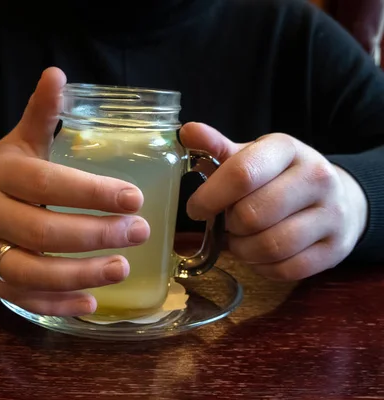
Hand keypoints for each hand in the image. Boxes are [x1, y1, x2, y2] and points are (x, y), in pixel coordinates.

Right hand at [0, 67, 149, 315]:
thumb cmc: (3, 175)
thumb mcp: (19, 141)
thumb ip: (41, 113)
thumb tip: (57, 73)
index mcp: (1, 174)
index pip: (47, 184)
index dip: (91, 193)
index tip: (135, 198)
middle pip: (43, 232)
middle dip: (96, 235)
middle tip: (141, 232)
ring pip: (33, 272)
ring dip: (81, 274)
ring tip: (123, 267)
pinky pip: (24, 298)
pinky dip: (58, 304)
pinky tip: (92, 303)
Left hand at [180, 122, 367, 280]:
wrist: (338, 197)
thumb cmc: (280, 177)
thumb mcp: (253, 155)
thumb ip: (218, 147)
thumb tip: (187, 131)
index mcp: (287, 149)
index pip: (242, 174)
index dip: (209, 197)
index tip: (196, 208)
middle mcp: (316, 178)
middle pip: (252, 215)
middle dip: (228, 225)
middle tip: (225, 224)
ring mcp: (331, 215)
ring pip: (270, 246)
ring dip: (243, 250)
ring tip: (239, 240)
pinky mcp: (335, 249)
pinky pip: (287, 269)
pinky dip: (262, 267)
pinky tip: (258, 255)